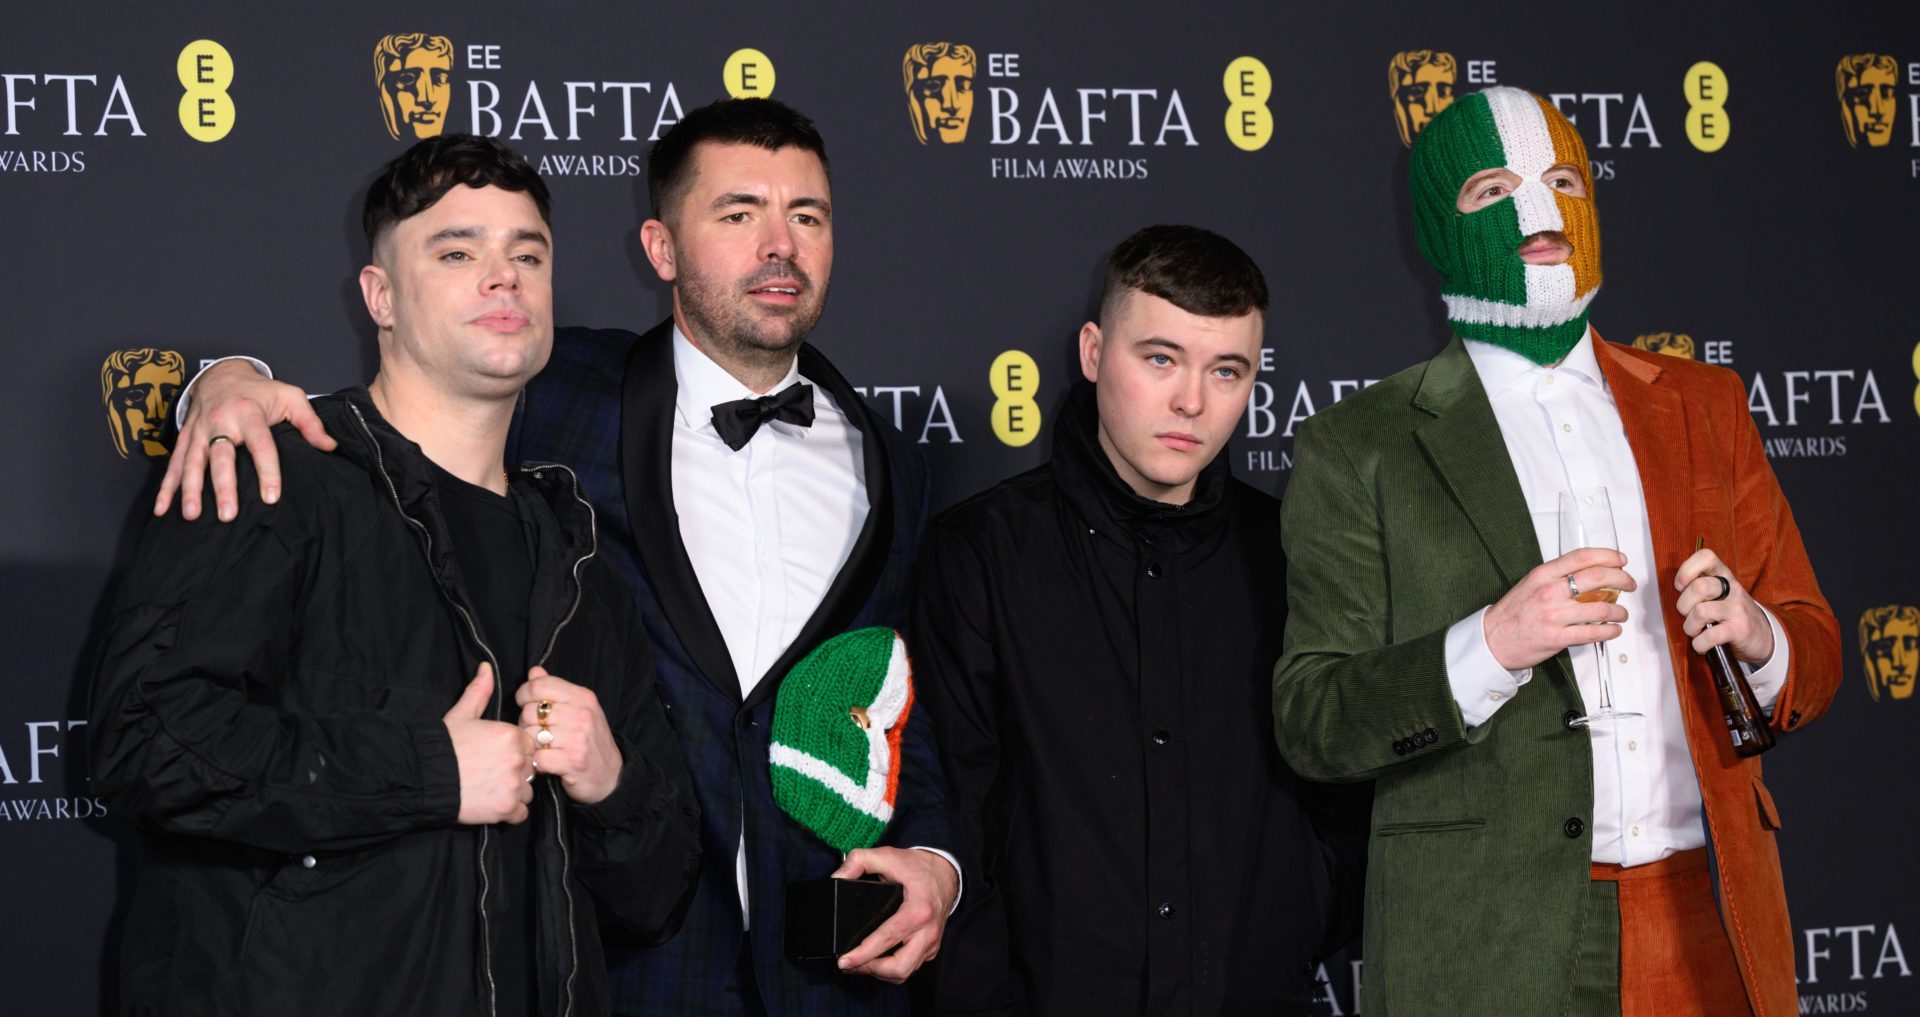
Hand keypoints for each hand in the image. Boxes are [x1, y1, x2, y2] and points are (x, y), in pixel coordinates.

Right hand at [154, 359, 333, 521]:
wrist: (222, 373)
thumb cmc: (261, 390)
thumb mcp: (291, 396)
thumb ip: (310, 422)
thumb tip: (330, 447)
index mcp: (248, 413)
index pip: (260, 445)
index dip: (267, 471)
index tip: (271, 497)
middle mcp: (221, 422)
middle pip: (220, 457)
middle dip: (222, 486)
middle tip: (228, 514)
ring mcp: (199, 431)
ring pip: (192, 462)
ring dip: (190, 490)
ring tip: (192, 515)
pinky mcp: (185, 438)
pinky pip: (173, 464)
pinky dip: (166, 487)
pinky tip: (163, 509)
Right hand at [444, 663, 536, 824]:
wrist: (423, 778)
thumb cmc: (443, 745)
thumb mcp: (461, 714)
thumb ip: (479, 691)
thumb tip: (486, 667)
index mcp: (512, 735)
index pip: (528, 746)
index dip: (513, 752)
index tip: (494, 757)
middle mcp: (518, 759)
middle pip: (530, 769)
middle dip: (515, 773)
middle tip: (490, 774)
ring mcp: (514, 785)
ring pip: (527, 792)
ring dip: (514, 794)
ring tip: (489, 789)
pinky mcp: (506, 808)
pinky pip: (520, 814)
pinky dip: (509, 812)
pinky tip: (491, 804)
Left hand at [515, 667, 623, 805]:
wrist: (611, 776)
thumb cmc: (590, 741)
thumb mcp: (579, 709)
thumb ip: (555, 689)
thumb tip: (534, 671)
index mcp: (583, 697)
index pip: (539, 685)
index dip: (524, 695)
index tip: (526, 705)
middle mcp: (582, 714)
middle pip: (530, 711)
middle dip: (527, 724)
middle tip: (538, 734)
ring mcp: (579, 738)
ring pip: (531, 734)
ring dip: (532, 745)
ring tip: (544, 748)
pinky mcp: (573, 761)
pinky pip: (537, 758)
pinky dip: (538, 763)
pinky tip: (547, 763)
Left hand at [832, 847, 958, 982]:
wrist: (945, 872)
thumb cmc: (916, 867)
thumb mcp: (886, 855)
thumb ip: (858, 861)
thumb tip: (837, 877)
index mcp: (918, 910)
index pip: (887, 938)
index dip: (863, 954)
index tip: (844, 961)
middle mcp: (928, 931)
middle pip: (899, 967)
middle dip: (870, 969)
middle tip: (849, 964)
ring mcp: (931, 942)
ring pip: (905, 972)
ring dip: (879, 973)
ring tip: (857, 965)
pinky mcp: (931, 948)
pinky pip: (910, 967)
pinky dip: (891, 970)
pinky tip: (875, 961)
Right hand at [1483, 548, 1635, 670]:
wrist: (1493, 639)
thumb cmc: (1512, 613)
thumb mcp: (1531, 583)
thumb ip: (1557, 576)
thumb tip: (1590, 572)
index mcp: (1543, 574)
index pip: (1582, 557)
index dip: (1608, 556)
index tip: (1620, 560)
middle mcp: (1550, 592)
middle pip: (1597, 577)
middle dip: (1622, 579)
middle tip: (1628, 584)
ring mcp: (1554, 615)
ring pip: (1601, 608)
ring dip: (1619, 611)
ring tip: (1621, 613)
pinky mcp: (1558, 637)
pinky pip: (1593, 632)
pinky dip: (1610, 631)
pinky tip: (1613, 629)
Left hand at [1674, 547, 1773, 664]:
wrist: (1763, 636)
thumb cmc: (1731, 613)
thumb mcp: (1720, 593)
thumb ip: (1699, 586)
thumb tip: (1674, 588)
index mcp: (1724, 576)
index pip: (1706, 557)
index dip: (1687, 570)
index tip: (1681, 586)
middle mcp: (1732, 589)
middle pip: (1699, 587)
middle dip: (1683, 605)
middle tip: (1688, 615)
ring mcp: (1738, 609)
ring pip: (1701, 612)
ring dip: (1690, 627)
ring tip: (1696, 632)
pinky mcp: (1740, 630)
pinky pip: (1710, 636)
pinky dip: (1699, 644)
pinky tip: (1703, 645)